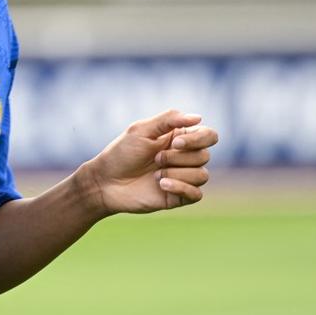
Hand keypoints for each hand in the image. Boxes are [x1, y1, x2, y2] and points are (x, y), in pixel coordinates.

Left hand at [81, 110, 217, 214]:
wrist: (106, 182)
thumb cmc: (121, 153)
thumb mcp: (141, 130)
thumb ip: (169, 119)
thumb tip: (198, 118)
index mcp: (179, 138)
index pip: (209, 136)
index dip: (199, 139)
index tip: (176, 142)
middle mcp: (184, 157)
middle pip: (205, 156)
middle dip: (178, 157)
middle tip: (155, 159)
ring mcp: (182, 177)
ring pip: (202, 175)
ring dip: (177, 173)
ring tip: (155, 175)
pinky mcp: (179, 196)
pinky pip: (197, 194)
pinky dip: (181, 187)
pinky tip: (161, 185)